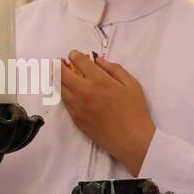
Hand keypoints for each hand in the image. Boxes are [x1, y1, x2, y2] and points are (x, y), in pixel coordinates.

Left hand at [59, 51, 155, 174]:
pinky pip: (64, 102)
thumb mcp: (131, 84)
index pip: (78, 61)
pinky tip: (68, 91)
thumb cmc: (135, 110)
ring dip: (58, 79)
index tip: (74, 55)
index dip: (74, 55)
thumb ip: (114, 69)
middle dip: (57, 65)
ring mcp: (77, 106)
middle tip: (58, 62)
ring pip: (59, 88)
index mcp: (99, 80)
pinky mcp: (76, 119)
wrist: (131, 139)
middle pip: (61, 74)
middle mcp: (84, 92)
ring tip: (60, 75)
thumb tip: (98, 60)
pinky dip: (63, 93)